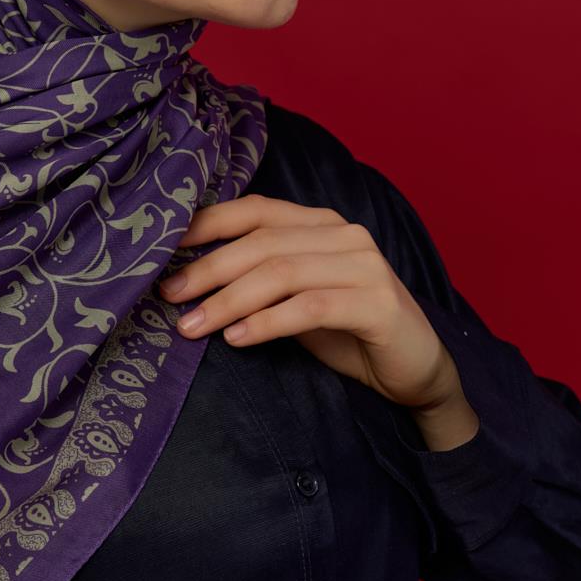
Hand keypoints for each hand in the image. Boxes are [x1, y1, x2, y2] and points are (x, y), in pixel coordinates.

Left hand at [159, 195, 464, 413]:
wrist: (417, 370)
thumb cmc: (348, 333)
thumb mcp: (295, 300)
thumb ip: (258, 281)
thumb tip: (189, 282)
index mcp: (320, 223)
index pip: (255, 210)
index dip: (206, 224)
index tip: (162, 248)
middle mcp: (343, 234)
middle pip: (261, 242)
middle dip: (208, 270)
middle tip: (170, 297)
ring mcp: (364, 264)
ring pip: (281, 273)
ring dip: (229, 300)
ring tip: (192, 327)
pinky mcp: (378, 302)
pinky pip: (310, 307)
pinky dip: (267, 322)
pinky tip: (238, 338)